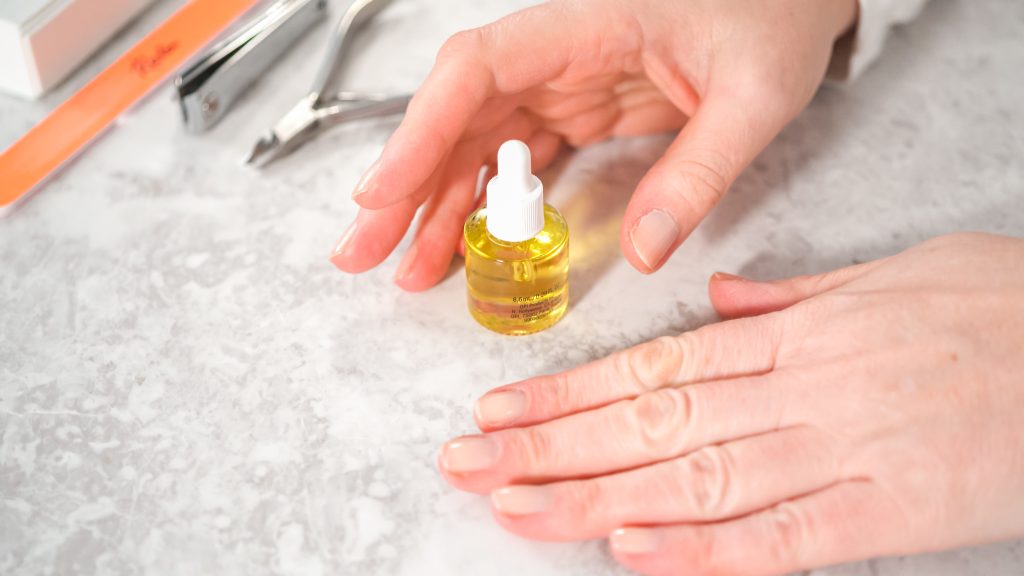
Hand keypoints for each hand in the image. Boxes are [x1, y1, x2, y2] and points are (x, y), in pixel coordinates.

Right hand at [330, 0, 858, 290]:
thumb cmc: (774, 11)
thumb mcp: (756, 95)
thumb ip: (700, 170)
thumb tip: (643, 250)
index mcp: (587, 23)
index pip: (478, 68)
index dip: (420, 130)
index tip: (381, 190)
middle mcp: (558, 52)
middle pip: (455, 114)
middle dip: (404, 185)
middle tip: (363, 252)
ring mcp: (562, 83)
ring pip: (474, 143)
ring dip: (434, 206)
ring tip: (406, 268)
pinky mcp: (575, 110)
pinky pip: (513, 159)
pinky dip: (484, 204)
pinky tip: (463, 245)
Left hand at [437, 232, 1023, 575]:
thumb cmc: (1007, 311)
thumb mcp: (899, 271)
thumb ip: (799, 296)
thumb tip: (720, 299)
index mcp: (798, 337)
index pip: (654, 366)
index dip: (569, 392)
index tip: (502, 409)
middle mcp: (802, 393)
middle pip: (652, 423)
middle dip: (550, 446)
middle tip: (471, 463)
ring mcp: (842, 453)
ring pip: (694, 479)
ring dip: (594, 498)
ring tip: (514, 508)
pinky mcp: (891, 514)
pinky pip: (781, 538)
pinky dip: (702, 552)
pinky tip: (630, 555)